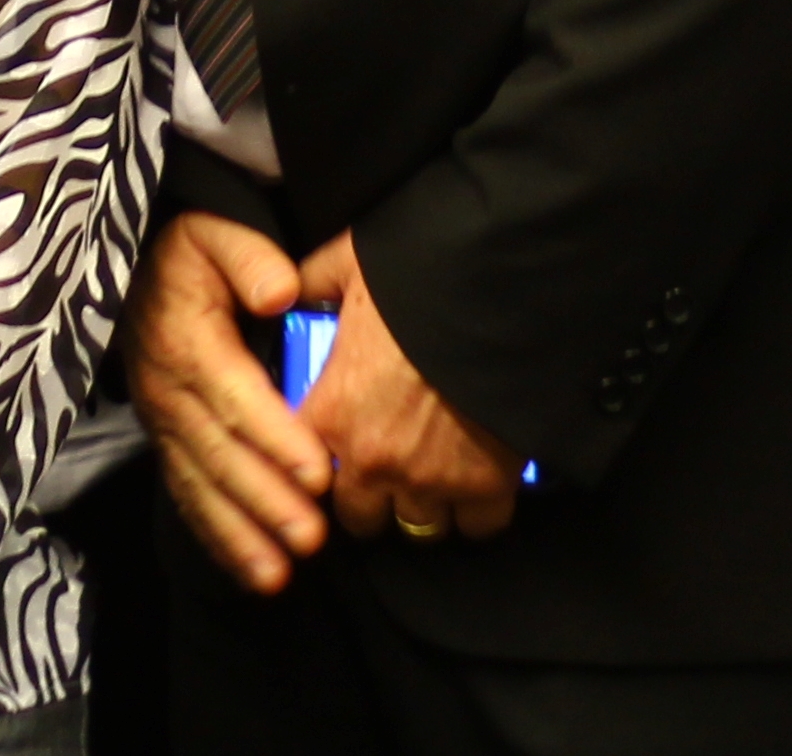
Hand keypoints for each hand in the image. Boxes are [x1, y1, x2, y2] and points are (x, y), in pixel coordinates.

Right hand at [126, 212, 335, 591]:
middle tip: (312, 535)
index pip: (236, 397)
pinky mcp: (167, 446)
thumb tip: (281, 292)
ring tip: (282, 573)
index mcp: (188, 342)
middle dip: (266, 499)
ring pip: (203, 488)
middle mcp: (170, 394)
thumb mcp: (213, 233)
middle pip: (221, 454)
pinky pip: (189, 497)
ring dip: (243, 533)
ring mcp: (164, 426)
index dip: (276, 436)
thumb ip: (249, 258)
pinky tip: (256, 573)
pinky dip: (220, 539)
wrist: (133, 273)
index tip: (317, 470)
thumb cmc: (188, 254)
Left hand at [294, 235, 520, 544]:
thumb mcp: (349, 262)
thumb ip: (313, 282)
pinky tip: (484, 482)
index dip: (317, 467)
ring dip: (426, 506)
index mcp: (332, 413)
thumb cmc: (418, 275)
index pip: (300, 474)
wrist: (501, 287)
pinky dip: (480, 511)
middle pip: (361, 518)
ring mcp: (432, 480)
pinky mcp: (487, 484)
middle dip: (373, 498)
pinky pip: (479, 526)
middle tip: (391, 468)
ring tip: (439, 476)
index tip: (336, 454)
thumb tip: (290, 287)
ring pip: (420, 528)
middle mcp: (373, 461)